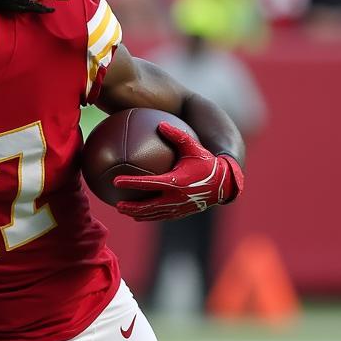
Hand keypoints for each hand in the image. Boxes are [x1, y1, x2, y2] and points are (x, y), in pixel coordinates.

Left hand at [113, 122, 243, 220]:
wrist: (225, 184)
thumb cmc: (208, 163)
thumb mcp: (194, 147)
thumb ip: (177, 135)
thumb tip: (160, 123)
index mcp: (175, 182)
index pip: (147, 183)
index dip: (130, 183)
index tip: (115, 181)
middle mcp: (174, 198)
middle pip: (146, 206)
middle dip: (130, 207)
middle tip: (116, 204)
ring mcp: (177, 208)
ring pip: (152, 214)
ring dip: (137, 214)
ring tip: (123, 210)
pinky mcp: (181, 213)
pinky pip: (161, 216)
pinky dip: (149, 216)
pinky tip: (139, 214)